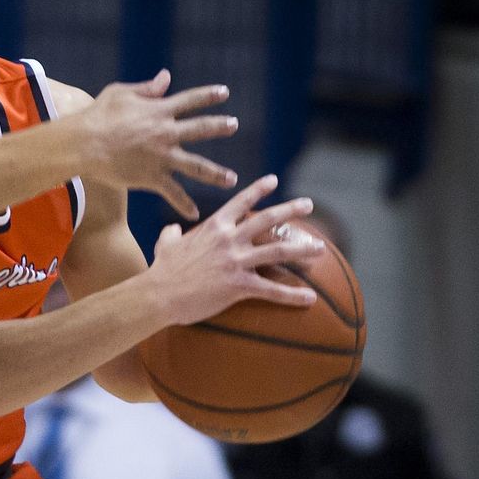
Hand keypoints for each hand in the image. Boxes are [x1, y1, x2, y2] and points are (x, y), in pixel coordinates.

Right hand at [82, 70, 238, 218]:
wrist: (83, 144)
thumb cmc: (97, 115)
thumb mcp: (121, 93)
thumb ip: (147, 88)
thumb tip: (166, 77)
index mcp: (159, 110)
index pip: (191, 100)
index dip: (209, 95)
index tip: (224, 93)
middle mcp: (166, 133)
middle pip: (201, 129)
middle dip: (220, 126)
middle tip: (234, 124)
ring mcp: (161, 157)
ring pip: (196, 166)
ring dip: (216, 173)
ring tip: (231, 179)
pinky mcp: (152, 177)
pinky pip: (173, 193)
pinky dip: (184, 205)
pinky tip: (195, 215)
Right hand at [144, 174, 324, 325]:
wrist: (158, 294)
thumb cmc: (161, 270)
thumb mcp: (164, 244)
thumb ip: (171, 233)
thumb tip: (172, 228)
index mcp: (214, 227)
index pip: (240, 202)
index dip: (258, 190)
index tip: (273, 180)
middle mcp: (229, 240)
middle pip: (267, 220)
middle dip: (291, 210)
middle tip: (308, 204)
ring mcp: (235, 262)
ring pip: (277, 251)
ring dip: (301, 249)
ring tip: (320, 247)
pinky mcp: (239, 286)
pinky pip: (272, 290)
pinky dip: (292, 295)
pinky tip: (310, 298)